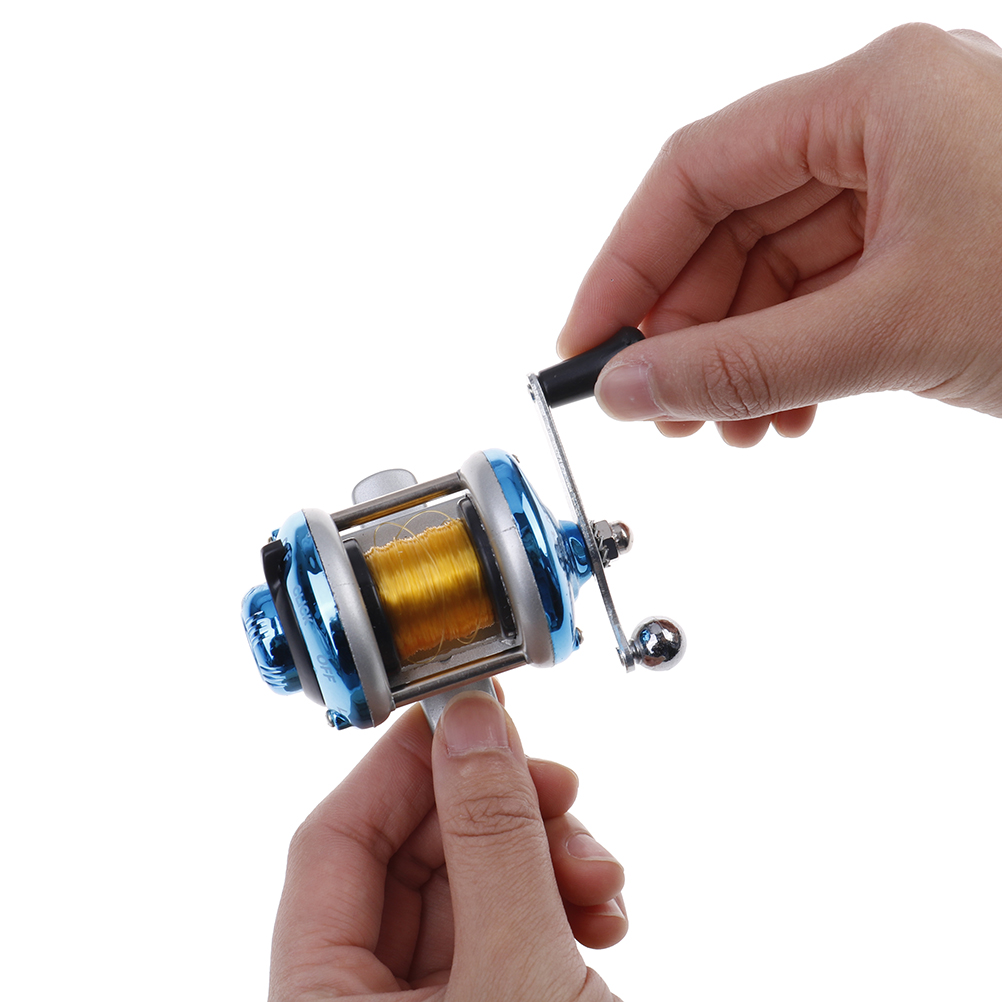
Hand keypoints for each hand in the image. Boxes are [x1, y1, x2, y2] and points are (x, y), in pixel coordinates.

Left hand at [269, 692, 624, 1000]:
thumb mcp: (514, 967)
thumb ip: (491, 841)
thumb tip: (471, 728)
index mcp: (320, 1001)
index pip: (335, 840)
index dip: (400, 763)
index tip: (462, 712)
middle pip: (412, 855)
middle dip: (498, 813)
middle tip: (554, 785)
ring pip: (470, 885)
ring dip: (544, 861)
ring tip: (598, 874)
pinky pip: (504, 926)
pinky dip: (556, 905)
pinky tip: (602, 910)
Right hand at [558, 24, 1001, 445]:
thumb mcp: (891, 329)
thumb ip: (743, 362)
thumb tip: (630, 386)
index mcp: (873, 97)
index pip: (697, 170)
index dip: (626, 261)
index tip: (585, 340)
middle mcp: (883, 128)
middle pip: (730, 225)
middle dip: (684, 325)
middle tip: (654, 405)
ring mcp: (907, 188)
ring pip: (773, 272)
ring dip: (735, 355)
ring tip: (720, 428)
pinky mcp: (925, 246)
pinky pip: (822, 299)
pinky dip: (788, 361)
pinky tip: (779, 415)